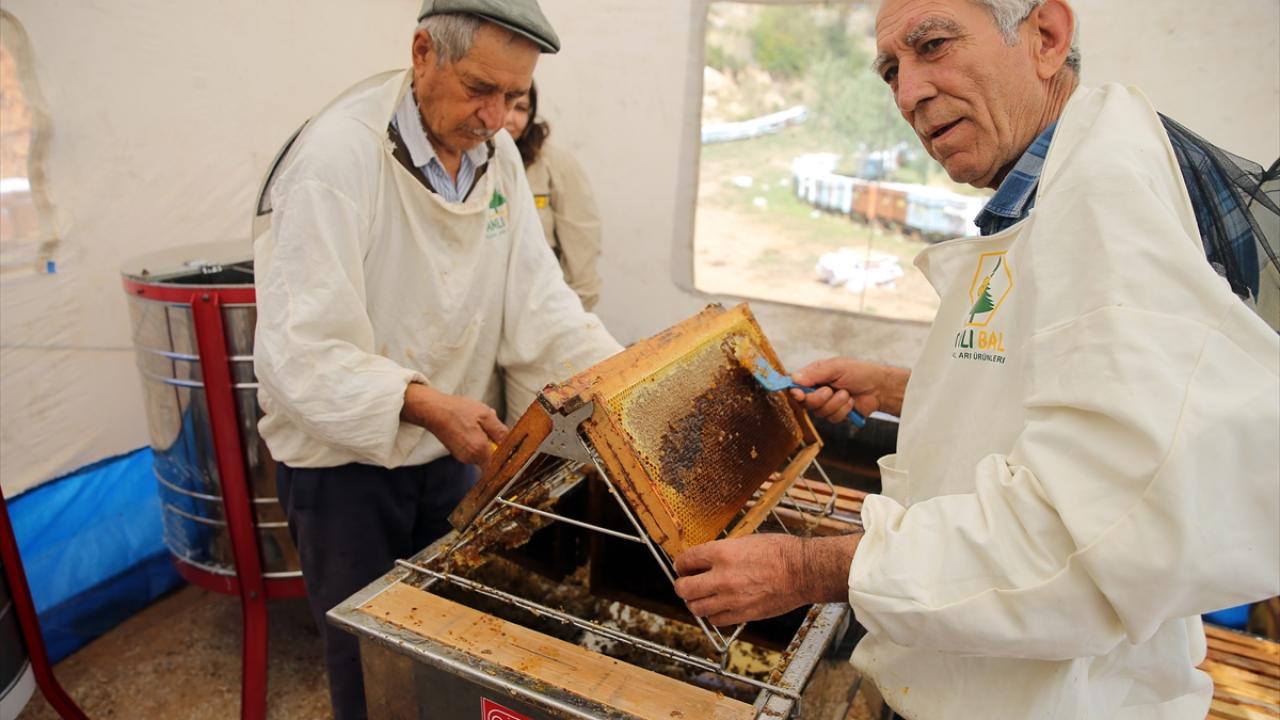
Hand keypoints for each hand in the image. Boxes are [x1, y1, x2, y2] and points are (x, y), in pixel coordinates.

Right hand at [401, 384, 507, 464]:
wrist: (433, 411)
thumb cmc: (458, 410)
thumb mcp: (485, 415)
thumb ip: (500, 432)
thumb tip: (511, 444)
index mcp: (479, 449)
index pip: (499, 466)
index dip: (507, 459)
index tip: (512, 450)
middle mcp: (471, 458)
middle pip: (492, 459)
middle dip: (496, 445)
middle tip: (492, 429)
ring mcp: (463, 457)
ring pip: (484, 453)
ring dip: (486, 441)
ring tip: (478, 424)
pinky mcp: (459, 454)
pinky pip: (475, 450)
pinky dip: (477, 440)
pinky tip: (471, 427)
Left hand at [673, 533, 860, 625]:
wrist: (803, 571)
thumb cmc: (781, 552)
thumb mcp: (747, 541)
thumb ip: (724, 551)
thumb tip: (707, 559)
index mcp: (722, 553)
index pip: (686, 560)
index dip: (680, 563)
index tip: (681, 566)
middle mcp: (722, 577)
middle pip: (684, 588)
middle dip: (681, 585)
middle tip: (685, 583)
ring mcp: (731, 598)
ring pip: (696, 607)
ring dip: (694, 602)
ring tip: (699, 597)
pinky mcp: (743, 614)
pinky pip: (716, 620)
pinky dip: (712, 615)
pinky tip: (717, 607)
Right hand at [789, 357, 908, 420]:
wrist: (879, 387)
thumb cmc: (860, 372)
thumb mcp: (837, 367)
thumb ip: (816, 373)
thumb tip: (795, 378)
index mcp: (814, 375)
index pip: (795, 385)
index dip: (795, 391)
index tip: (799, 394)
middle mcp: (817, 389)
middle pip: (804, 402)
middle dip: (818, 398)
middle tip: (830, 391)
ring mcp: (826, 403)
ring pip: (819, 412)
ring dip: (835, 403)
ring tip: (846, 393)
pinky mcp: (835, 414)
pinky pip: (831, 418)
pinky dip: (843, 410)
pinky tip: (850, 402)